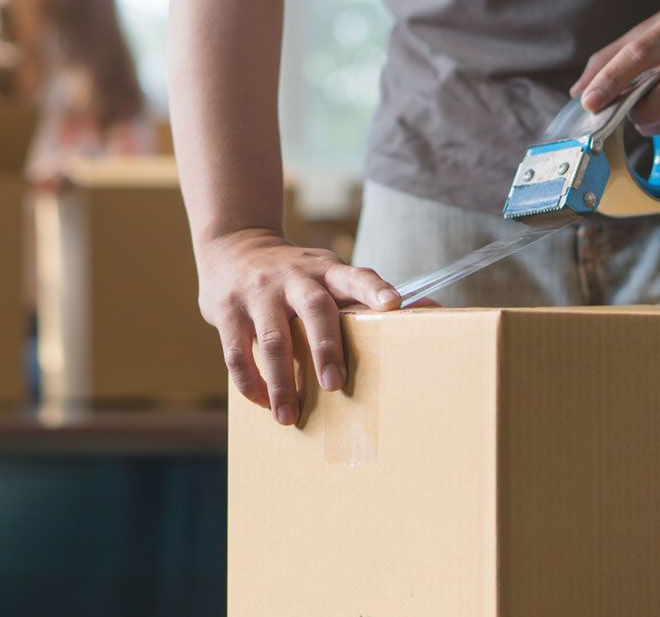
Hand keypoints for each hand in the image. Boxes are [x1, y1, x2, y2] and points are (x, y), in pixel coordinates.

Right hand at [196, 228, 401, 425]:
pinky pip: (236, 351)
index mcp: (326, 270)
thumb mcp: (329, 271)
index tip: (393, 304)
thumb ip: (364, 294)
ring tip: (289, 415)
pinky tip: (262, 402)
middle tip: (334, 385)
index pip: (355, 276)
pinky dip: (250, 382)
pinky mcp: (227, 310)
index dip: (375, 289)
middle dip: (326, 348)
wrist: (234, 244)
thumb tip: (431, 308)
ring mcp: (259, 293)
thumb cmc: (297, 272)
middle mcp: (294, 278)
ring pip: (272, 339)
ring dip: (282, 381)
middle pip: (315, 310)